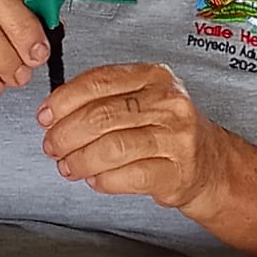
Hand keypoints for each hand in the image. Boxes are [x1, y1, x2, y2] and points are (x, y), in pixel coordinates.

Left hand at [37, 64, 229, 209]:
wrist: (211, 164)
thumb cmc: (166, 130)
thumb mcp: (142, 100)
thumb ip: (103, 100)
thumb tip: (53, 113)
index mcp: (155, 76)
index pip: (100, 81)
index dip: (65, 100)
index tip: (45, 116)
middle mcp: (169, 102)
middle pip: (102, 116)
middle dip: (66, 134)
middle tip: (52, 146)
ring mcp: (176, 137)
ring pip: (112, 148)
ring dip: (81, 160)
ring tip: (68, 166)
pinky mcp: (178, 171)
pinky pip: (129, 177)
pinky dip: (104, 180)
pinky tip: (95, 180)